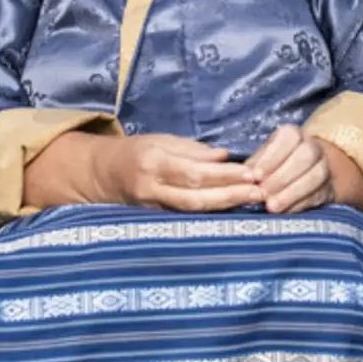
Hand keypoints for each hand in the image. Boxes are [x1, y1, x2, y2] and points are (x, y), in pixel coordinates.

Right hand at [97, 134, 263, 211]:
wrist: (102, 175)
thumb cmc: (137, 151)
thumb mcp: (162, 140)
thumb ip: (193, 150)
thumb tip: (225, 157)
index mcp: (153, 163)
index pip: (194, 173)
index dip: (224, 175)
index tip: (251, 173)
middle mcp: (150, 190)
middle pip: (196, 197)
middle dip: (231, 195)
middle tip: (260, 192)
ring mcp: (151, 210)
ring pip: (193, 212)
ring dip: (225, 207)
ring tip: (252, 201)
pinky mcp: (154, 222)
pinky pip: (186, 218)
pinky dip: (211, 215)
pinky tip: (232, 211)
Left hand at [247, 125, 335, 214]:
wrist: (304, 174)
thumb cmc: (274, 165)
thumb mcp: (262, 159)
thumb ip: (253, 166)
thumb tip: (243, 178)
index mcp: (293, 135)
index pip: (287, 140)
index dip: (272, 158)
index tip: (256, 176)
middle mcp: (312, 147)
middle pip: (305, 156)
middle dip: (282, 177)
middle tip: (263, 193)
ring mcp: (324, 167)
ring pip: (316, 176)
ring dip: (293, 192)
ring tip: (272, 206)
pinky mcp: (328, 188)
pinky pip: (318, 195)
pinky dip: (301, 204)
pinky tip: (286, 211)